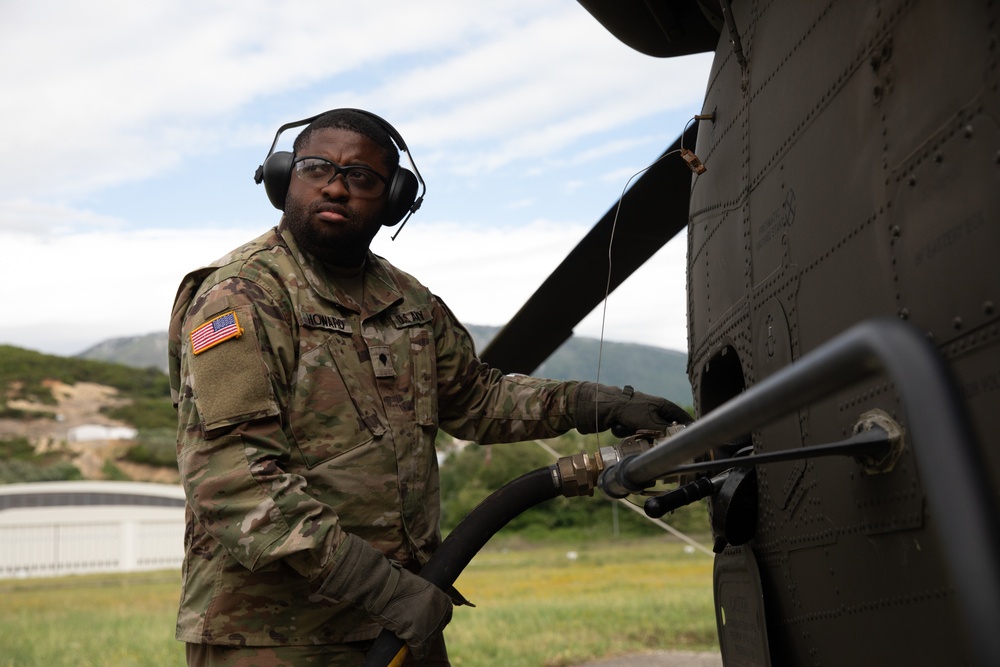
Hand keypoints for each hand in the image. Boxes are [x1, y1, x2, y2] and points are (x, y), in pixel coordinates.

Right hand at [320, 534, 452, 658]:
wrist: (384, 588)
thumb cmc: (396, 585)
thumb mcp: (419, 587)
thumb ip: (427, 599)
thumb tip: (426, 610)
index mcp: (442, 599)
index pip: (445, 616)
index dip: (436, 621)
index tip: (429, 623)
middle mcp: (439, 612)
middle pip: (437, 629)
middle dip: (429, 631)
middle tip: (417, 630)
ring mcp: (429, 625)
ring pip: (428, 640)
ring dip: (422, 642)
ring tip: (413, 641)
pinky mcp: (418, 637)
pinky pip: (420, 650)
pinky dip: (417, 653)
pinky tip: (414, 653)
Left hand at [574, 382, 691, 435]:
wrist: (605, 406)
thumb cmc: (629, 410)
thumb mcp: (650, 422)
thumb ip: (665, 431)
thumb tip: (676, 439)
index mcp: (664, 406)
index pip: (683, 418)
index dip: (687, 429)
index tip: (689, 441)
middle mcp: (657, 411)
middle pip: (667, 430)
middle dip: (658, 437)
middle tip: (652, 439)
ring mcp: (645, 417)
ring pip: (651, 434)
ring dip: (641, 436)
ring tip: (631, 430)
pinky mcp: (634, 422)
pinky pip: (638, 434)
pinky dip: (631, 434)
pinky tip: (623, 428)